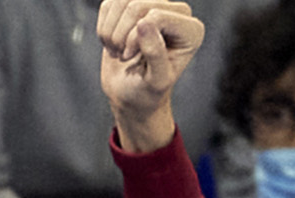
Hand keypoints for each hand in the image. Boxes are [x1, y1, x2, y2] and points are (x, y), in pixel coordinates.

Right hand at [97, 0, 202, 150]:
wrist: (130, 91)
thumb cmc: (148, 90)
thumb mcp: (156, 80)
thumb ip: (155, 54)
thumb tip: (143, 23)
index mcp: (191, 31)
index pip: (156, 16)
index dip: (136, 37)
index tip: (130, 57)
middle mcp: (177, 13)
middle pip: (136, 5)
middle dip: (122, 34)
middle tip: (123, 55)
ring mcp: (154, 5)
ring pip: (121, 1)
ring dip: (111, 31)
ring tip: (117, 51)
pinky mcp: (133, 6)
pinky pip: (109, 3)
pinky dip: (104, 26)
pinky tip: (112, 44)